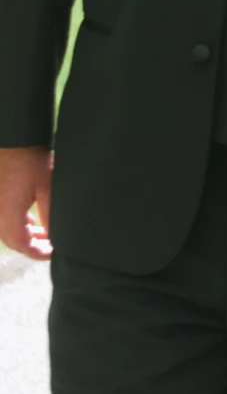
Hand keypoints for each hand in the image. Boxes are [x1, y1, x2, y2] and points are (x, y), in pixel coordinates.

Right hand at [0, 147, 52, 261]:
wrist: (11, 139)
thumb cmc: (28, 159)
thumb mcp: (47, 187)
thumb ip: (49, 214)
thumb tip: (54, 235)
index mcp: (7, 213)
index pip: (20, 244)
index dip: (36, 252)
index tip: (51, 253)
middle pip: (11, 239)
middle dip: (31, 245)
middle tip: (50, 244)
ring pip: (6, 229)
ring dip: (24, 234)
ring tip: (43, 232)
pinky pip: (2, 217)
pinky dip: (16, 222)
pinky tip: (29, 218)